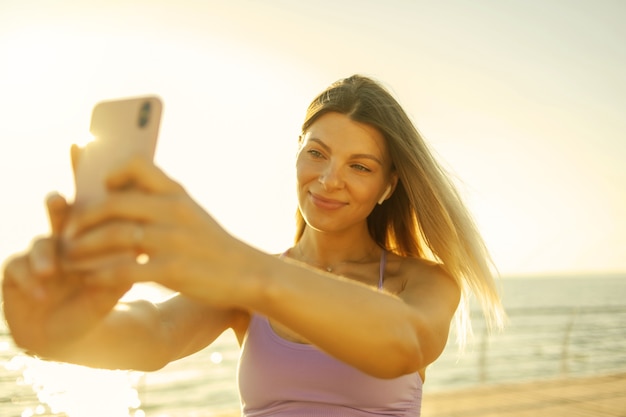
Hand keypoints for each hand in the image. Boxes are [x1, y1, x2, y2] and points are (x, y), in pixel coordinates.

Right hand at [2, 193, 131, 356]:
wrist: (65, 338)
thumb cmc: (91, 310)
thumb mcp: (106, 296)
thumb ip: (116, 278)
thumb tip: (136, 256)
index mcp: (86, 244)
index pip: (88, 221)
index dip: (89, 212)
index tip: (96, 204)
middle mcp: (61, 245)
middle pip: (57, 217)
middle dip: (56, 206)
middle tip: (57, 199)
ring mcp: (38, 257)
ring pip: (39, 244)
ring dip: (44, 255)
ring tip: (49, 271)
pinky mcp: (16, 274)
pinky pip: (16, 267)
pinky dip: (28, 278)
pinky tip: (40, 293)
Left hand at [62, 157, 250, 307]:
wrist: (247, 272)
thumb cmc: (211, 243)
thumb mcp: (191, 213)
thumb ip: (161, 201)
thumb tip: (118, 195)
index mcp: (177, 193)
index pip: (137, 164)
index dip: (112, 173)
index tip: (102, 189)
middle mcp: (174, 210)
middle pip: (114, 203)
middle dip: (83, 218)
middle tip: (68, 232)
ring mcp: (173, 240)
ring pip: (114, 235)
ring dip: (84, 247)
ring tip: (70, 257)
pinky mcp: (172, 269)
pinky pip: (124, 270)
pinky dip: (101, 276)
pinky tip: (90, 281)